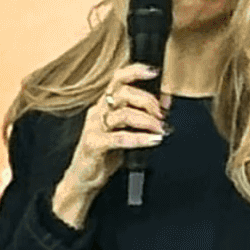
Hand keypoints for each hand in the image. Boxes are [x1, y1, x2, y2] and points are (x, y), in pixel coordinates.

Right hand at [52, 65, 168, 226]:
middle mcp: (98, 112)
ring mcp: (94, 127)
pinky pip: (120, 137)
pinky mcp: (94, 144)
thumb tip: (165, 104)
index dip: (135, 71)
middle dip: (148, 101)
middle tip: (162, 114)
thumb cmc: (105, 154)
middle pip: (124, 93)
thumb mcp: (125, 130)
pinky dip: (140, 138)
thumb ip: (141, 116)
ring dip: (147, 121)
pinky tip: (153, 140)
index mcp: (104, 105)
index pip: (117, 79)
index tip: (154, 72)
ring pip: (124, 114)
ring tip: (160, 129)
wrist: (84, 179)